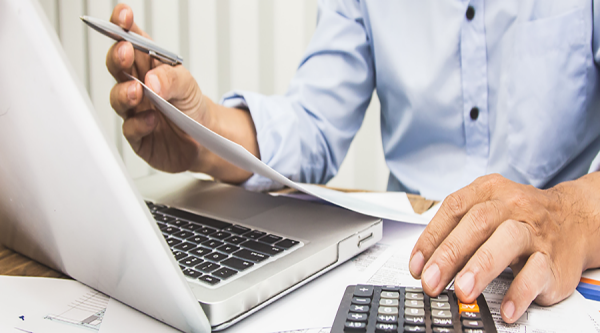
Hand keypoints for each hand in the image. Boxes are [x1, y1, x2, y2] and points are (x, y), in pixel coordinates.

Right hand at [105, 5, 258, 181]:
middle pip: (117, 66)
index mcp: (148, 66)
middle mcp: (137, 86)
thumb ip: (171, 79)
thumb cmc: (191, 106)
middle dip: (117, 56)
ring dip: (125, 92)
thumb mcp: (188, 85)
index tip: (123, 16)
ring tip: (137, 91)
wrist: (203, 139)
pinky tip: (152, 119)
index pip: (131, 41)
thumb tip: (151, 80)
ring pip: (118, 98)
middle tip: (124, 52)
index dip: (122, 27)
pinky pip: (131, 129)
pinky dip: (140, 123)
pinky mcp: (138, 134)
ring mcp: (134, 110)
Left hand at [409, 173, 599, 322]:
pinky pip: (537, 273)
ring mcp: (534, 231)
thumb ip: (456, 232)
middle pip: (477, 223)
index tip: (416, 266)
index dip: (431, 238)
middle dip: (449, 254)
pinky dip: (519, 292)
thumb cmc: (520, 218)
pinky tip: (505, 308)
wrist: (575, 220)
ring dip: (481, 267)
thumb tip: (424, 266)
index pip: (453, 208)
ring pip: (508, 240)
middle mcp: (512, 206)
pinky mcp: (554, 259)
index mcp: (488, 191)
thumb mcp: (487, 210)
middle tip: (431, 282)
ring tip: (463, 291)